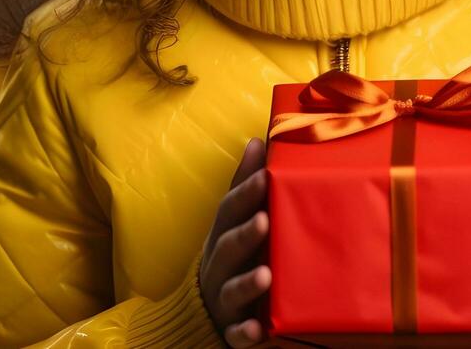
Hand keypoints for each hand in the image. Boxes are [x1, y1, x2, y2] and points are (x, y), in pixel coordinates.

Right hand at [199, 136, 271, 346]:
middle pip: (228, 247)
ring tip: (266, 276)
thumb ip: (245, 184)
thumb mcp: (233, 220)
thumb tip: (257, 140)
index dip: (245, 193)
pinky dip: (244, 332)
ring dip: (247, 283)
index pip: (229, 210)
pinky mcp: (230, 330)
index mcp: (221, 235)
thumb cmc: (231, 255)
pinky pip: (236, 333)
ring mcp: (222, 298)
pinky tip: (257, 330)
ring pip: (231, 290)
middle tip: (265, 221)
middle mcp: (218, 264)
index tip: (266, 176)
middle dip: (245, 234)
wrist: (205, 311)